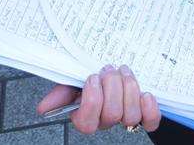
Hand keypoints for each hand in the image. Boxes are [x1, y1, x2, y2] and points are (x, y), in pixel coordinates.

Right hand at [37, 66, 160, 134]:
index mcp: (86, 115)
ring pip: (130, 115)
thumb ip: (61, 91)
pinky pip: (150, 121)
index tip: (92, 77)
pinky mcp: (145, 115)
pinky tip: (146, 94)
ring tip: (124, 72)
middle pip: (112, 114)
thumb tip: (43, 108)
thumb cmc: (94, 77)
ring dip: (129, 89)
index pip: (86, 123)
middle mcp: (106, 120)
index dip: (91, 101)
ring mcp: (126, 118)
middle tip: (109, 69)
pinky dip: (149, 108)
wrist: (117, 70)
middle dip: (112, 86)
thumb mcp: (74, 80)